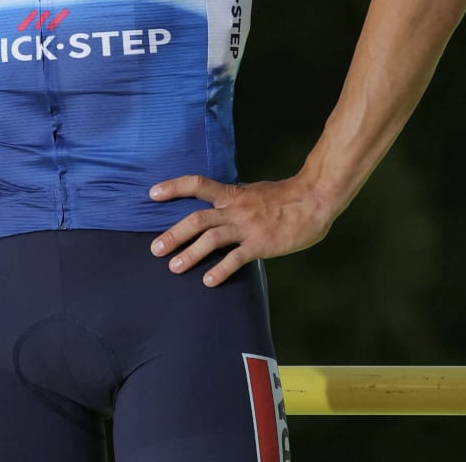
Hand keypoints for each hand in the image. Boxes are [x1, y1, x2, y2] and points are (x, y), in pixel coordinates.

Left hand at [149, 174, 334, 285]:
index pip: (196, 184)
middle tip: (155, 249)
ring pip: (211, 239)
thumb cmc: (285, 196)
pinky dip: (220, 270)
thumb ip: (234, 198)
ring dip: (190, 254)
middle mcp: (234, 209)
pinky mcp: (261, 245)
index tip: (152, 194)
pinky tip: (208, 281)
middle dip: (173, 234)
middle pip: (196, 219)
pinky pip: (236, 258)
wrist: (314, 200)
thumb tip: (218, 203)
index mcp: (232, 193)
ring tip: (174, 267)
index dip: (173, 187)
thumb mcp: (253, 190)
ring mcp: (247, 227)